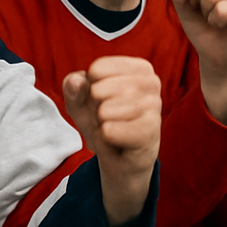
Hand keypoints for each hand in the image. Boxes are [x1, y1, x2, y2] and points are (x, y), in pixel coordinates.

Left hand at [63, 56, 160, 226]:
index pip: (97, 69)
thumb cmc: (104, 121)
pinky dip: (105, 137)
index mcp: (138, 68)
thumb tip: (76, 82)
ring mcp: (154, 106)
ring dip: (100, 124)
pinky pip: (109, 130)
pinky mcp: (150, 131)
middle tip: (107, 118)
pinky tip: (117, 139)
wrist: (120, 158)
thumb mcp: (80, 100)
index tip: (103, 99)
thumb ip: (72, 87)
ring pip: (104, 110)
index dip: (89, 88)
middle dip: (94, 108)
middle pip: (98, 90)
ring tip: (113, 127)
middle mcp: (151, 82)